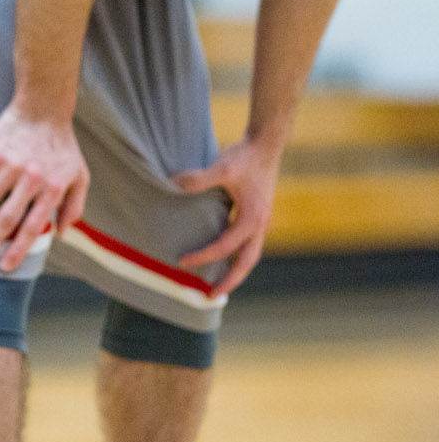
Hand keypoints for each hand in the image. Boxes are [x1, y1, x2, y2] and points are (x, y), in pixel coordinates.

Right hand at [0, 105, 88, 270]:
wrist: (44, 109)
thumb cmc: (63, 146)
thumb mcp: (80, 176)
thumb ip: (74, 207)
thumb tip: (61, 233)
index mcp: (53, 189)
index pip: (32, 226)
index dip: (18, 249)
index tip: (5, 266)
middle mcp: (31, 180)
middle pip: (6, 218)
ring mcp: (11, 167)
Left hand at [175, 138, 283, 296]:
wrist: (265, 143)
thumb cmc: (244, 156)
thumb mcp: (222, 167)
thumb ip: (199, 178)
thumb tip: (174, 184)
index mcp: (253, 217)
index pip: (225, 246)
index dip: (203, 256)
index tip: (182, 261)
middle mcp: (261, 224)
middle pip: (247, 262)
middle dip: (230, 281)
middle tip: (212, 298)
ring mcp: (261, 221)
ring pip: (249, 255)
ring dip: (234, 271)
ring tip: (217, 286)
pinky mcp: (258, 216)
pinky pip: (247, 244)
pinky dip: (236, 256)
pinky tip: (221, 259)